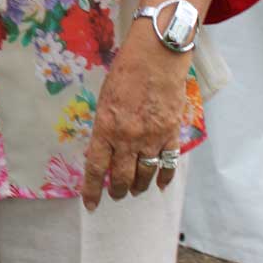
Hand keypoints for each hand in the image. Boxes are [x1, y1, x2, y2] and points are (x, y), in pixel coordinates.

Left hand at [81, 23, 187, 210]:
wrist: (156, 57)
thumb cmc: (126, 71)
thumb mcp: (105, 99)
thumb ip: (105, 125)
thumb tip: (104, 146)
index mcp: (106, 127)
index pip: (96, 167)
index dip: (92, 189)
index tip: (91, 204)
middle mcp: (128, 138)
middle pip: (122, 177)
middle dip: (118, 190)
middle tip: (117, 194)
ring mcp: (151, 138)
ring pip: (145, 175)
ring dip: (139, 186)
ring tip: (135, 190)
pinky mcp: (170, 134)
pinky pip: (169, 164)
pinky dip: (165, 177)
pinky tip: (161, 184)